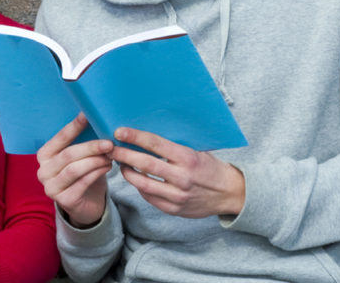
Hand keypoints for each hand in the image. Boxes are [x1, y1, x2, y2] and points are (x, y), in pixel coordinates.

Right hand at [36, 112, 114, 227]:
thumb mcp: (81, 155)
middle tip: (109, 143)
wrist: (86, 203)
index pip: (60, 138)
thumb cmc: (84, 173)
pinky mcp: (64, 200)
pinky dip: (97, 173)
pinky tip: (108, 167)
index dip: (74, 126)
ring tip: (110, 156)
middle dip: (91, 147)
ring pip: (75, 169)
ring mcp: (51, 187)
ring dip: (95, 161)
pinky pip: (82, 183)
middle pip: (69, 154)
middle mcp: (43, 171)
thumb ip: (83, 140)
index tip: (89, 115)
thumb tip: (97, 119)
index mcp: (44, 155)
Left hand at [112, 127, 244, 217]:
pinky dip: (140, 187)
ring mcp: (177, 196)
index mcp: (188, 158)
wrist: (229, 193)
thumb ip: (176, 145)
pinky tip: (136, 179)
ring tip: (120, 164)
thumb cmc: (211, 167)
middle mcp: (181, 177)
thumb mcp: (198, 151)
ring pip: (142, 183)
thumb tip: (148, 134)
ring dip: (127, 172)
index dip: (135, 137)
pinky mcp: (174, 209)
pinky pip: (149, 197)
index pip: (155, 144)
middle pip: (144, 164)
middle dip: (123, 154)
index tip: (120, 131)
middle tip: (110, 147)